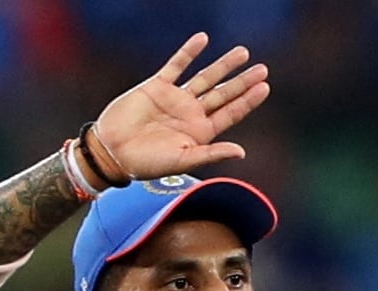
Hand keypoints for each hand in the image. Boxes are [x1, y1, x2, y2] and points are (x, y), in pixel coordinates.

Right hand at [94, 32, 269, 178]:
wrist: (112, 152)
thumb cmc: (146, 164)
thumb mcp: (182, 161)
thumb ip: (211, 154)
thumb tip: (242, 152)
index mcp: (200, 133)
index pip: (230, 114)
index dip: (247, 101)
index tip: (264, 87)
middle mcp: (191, 114)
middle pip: (223, 94)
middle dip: (242, 81)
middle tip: (262, 69)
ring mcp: (175, 99)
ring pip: (205, 78)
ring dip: (223, 65)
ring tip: (243, 53)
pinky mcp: (157, 87)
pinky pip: (176, 66)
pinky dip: (189, 53)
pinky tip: (203, 39)